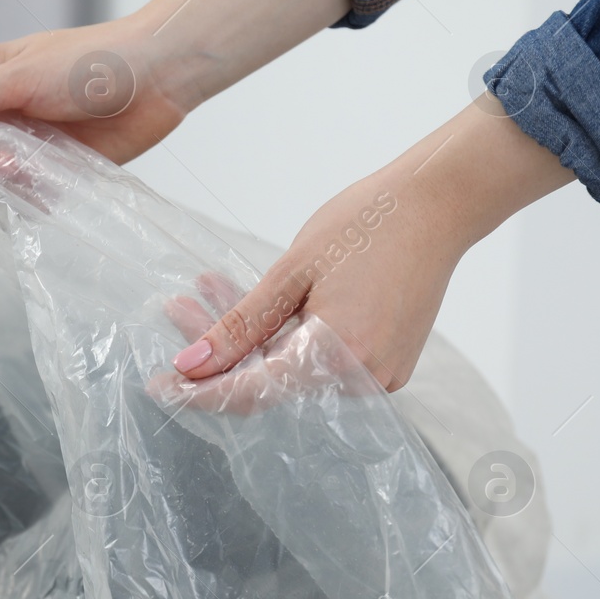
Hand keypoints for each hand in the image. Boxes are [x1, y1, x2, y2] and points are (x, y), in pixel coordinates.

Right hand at [0, 0, 350, 164]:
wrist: (160, 76)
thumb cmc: (90, 62)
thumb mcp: (18, 78)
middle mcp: (7, 113)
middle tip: (0, 158)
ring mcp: (33, 143)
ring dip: (7, 178)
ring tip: (27, 165)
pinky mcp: (61, 169)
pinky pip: (32, 192)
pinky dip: (32, 195)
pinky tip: (42, 188)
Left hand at [162, 100, 574, 400]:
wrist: (438, 204)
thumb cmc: (368, 225)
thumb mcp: (290, 272)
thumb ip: (240, 326)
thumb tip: (191, 365)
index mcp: (337, 357)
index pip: (250, 394)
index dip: (200, 392)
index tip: (160, 383)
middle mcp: (361, 380)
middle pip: (267, 382)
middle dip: (217, 350)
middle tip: (179, 308)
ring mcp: (377, 375)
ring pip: (288, 370)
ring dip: (246, 338)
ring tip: (207, 290)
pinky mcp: (384, 362)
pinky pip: (316, 360)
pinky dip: (281, 335)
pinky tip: (252, 301)